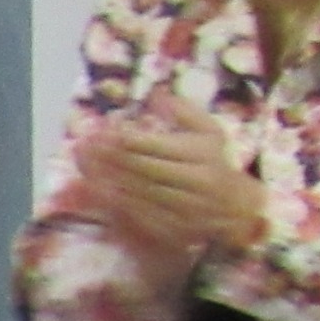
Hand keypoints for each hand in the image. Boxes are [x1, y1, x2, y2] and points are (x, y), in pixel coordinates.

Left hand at [72, 98, 264, 266]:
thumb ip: (184, 112)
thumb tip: (158, 92)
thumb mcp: (209, 133)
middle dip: (111, 158)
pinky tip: (98, 190)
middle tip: (84, 147)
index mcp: (202, 155)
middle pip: (143, 169)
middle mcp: (196, 182)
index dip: (125, 139)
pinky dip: (116, 203)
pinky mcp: (174, 228)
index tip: (102, 131)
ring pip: (138, 192)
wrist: (236, 209)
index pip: (155, 146)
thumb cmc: (214, 163)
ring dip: (107, 179)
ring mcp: (185, 208)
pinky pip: (139, 215)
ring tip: (85, 165)